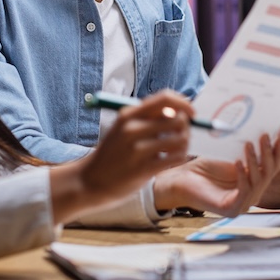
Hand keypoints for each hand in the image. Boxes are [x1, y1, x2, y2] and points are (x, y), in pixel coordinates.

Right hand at [50, 90, 191, 223]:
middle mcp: (132, 128)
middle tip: (182, 137)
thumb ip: (147, 118)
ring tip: (176, 150)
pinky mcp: (142, 169)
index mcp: (128, 114)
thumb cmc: (112, 154)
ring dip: (185, 145)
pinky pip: (175, 158)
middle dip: (187, 127)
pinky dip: (179, 157)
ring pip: (180, 139)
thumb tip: (179, 111)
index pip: (165, 98)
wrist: (89, 181)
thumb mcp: (122, 128)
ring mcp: (137, 149)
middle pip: (177, 119)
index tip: (190, 113)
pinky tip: (171, 161)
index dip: (183, 103)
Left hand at [153, 133, 279, 216]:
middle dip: (268, 154)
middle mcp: (253, 195)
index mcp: (254, 182)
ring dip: (255, 161)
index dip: (278, 153)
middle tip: (264, 137)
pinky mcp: (232, 210)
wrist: (182, 181)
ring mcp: (243, 204)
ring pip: (258, 181)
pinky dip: (243, 176)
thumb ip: (247, 149)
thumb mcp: (230, 155)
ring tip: (249, 144)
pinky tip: (237, 162)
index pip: (272, 168)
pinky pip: (244, 191)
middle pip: (269, 174)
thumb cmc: (204, 167)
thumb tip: (265, 131)